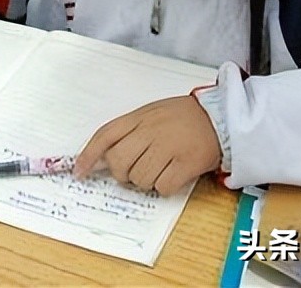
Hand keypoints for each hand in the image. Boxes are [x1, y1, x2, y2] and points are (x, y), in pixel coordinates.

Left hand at [74, 96, 221, 195]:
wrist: (221, 117)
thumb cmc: (183, 117)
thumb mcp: (151, 114)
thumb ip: (128, 132)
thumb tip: (100, 158)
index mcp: (139, 116)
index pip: (105, 135)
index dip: (88, 155)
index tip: (80, 171)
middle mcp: (151, 130)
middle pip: (118, 161)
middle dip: (122, 173)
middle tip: (133, 171)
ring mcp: (169, 146)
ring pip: (139, 177)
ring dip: (145, 181)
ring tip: (159, 169)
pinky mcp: (186, 163)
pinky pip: (162, 186)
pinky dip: (164, 186)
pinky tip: (172, 175)